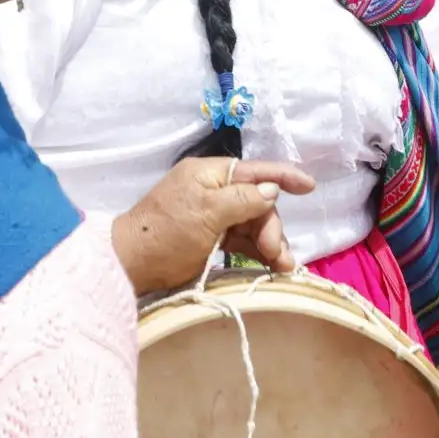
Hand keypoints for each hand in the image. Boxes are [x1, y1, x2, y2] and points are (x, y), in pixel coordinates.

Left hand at [112, 159, 315, 295]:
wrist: (129, 266)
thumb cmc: (166, 233)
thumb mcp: (207, 212)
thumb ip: (244, 199)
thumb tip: (272, 190)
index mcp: (209, 175)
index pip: (255, 170)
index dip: (284, 177)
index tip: (310, 187)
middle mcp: (213, 191)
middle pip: (258, 203)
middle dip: (272, 227)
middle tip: (279, 254)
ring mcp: (213, 215)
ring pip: (254, 224)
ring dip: (271, 243)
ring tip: (282, 267)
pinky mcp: (211, 238)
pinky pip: (243, 240)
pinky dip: (258, 252)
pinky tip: (271, 266)